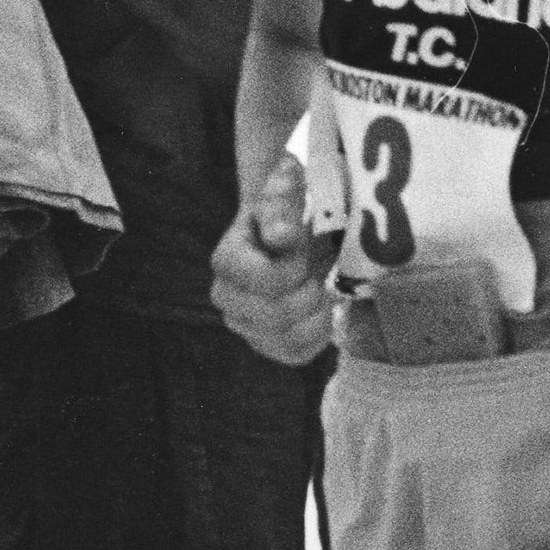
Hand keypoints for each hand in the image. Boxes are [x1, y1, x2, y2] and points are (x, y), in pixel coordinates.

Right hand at [210, 155, 340, 365]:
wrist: (288, 233)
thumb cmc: (287, 212)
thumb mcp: (284, 195)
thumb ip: (281, 203)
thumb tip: (283, 234)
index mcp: (226, 260)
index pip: (265, 280)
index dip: (295, 266)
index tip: (303, 247)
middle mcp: (226, 298)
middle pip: (277, 314)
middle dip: (310, 290)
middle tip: (322, 270)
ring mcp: (243, 326)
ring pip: (288, 338)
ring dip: (318, 313)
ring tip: (323, 289)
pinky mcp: (265, 345)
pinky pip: (296, 355)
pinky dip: (319, 335)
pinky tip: (323, 312)